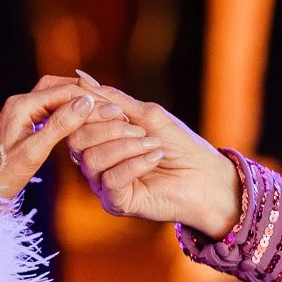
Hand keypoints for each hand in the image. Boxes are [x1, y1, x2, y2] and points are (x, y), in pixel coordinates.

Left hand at [0, 76, 108, 204]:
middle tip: (113, 106)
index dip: (93, 100)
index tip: (116, 110)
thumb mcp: (34, 153)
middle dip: (88, 94)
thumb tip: (85, 102)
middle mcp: (20, 103)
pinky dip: (69, 111)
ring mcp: (20, 111)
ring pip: (55, 95)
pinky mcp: (22, 122)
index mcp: (21, 106)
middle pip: (60, 86)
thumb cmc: (1, 177)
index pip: (64, 92)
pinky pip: (50, 108)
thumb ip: (59, 126)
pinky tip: (83, 120)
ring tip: (103, 111)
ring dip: (79, 100)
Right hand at [68, 72, 241, 240]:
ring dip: (126, 146)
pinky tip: (155, 158)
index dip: (90, 112)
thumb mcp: (145, 115)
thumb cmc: (179, 145)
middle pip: (77, 141)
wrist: (206, 177)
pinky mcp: (116, 203)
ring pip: (92, 161)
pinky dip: (134, 164)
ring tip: (153, 144)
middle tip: (140, 130)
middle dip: (109, 129)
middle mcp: (95, 163)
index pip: (75, 124)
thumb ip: (113, 100)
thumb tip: (81, 78)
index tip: (119, 110)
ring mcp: (103, 184)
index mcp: (98, 141)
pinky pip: (110, 180)